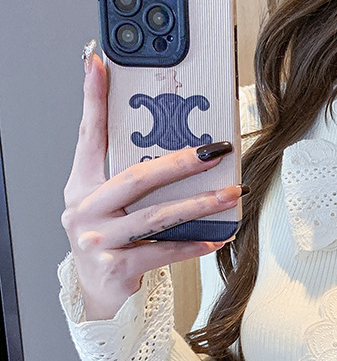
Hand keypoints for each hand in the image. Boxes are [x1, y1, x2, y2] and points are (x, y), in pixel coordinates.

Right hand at [61, 50, 242, 320]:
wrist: (97, 296)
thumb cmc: (109, 243)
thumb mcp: (108, 207)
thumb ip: (129, 181)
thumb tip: (176, 152)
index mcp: (81, 187)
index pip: (88, 136)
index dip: (92, 100)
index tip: (100, 64)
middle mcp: (84, 210)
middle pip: (137, 177)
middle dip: (180, 162)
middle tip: (215, 152)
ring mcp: (99, 240)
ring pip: (158, 216)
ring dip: (200, 204)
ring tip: (231, 194)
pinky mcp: (117, 267)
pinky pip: (164, 251)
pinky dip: (194, 244)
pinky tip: (218, 238)